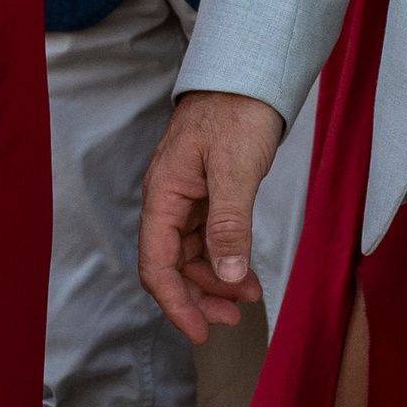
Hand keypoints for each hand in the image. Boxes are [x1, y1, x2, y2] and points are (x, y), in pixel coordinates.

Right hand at [139, 89, 283, 341]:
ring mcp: (186, 197)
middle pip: (171, 265)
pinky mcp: (205, 193)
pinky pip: (207, 238)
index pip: (156, 264)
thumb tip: (227, 275)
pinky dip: (225, 259)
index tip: (201, 333)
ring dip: (215, 281)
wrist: (248, 74)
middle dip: (199, 297)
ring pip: (190, 255)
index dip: (176, 303)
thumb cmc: (237, 112)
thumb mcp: (235, 168)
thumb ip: (230, 223)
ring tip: (249, 296)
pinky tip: (246, 272)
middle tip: (233, 319)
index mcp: (163, 195)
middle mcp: (168, 200)